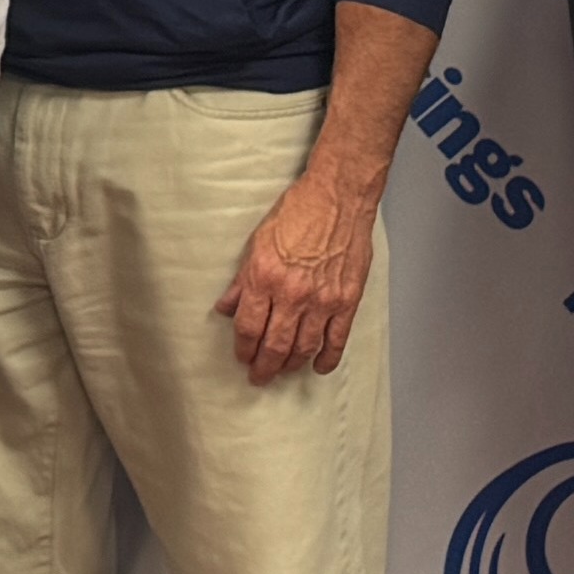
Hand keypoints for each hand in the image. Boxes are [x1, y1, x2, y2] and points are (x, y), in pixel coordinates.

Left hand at [225, 162, 378, 382]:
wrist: (339, 197)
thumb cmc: (298, 212)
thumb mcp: (257, 242)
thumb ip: (242, 280)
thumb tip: (226, 307)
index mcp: (265, 277)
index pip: (247, 326)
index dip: (242, 347)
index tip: (242, 356)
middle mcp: (292, 293)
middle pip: (273, 345)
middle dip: (263, 366)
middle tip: (258, 376)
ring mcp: (322, 299)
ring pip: (303, 348)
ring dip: (290, 365)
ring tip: (282, 370)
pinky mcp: (347, 300)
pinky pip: (336, 340)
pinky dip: (327, 358)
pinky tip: (318, 367)